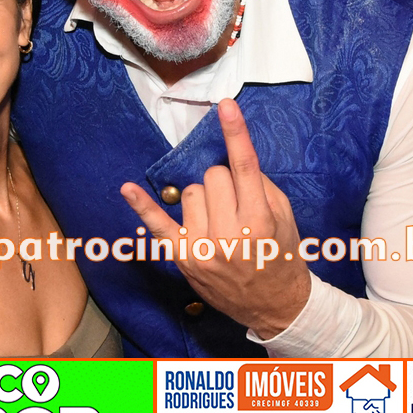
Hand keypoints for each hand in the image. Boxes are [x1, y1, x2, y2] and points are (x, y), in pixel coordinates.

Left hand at [121, 99, 310, 338]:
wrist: (275, 306)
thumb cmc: (281, 256)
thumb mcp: (286, 218)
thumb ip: (261, 186)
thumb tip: (231, 161)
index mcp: (259, 221)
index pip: (245, 167)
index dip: (236, 133)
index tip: (226, 106)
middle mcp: (229, 234)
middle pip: (213, 176)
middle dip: (224, 182)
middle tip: (237, 205)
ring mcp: (202, 248)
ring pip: (190, 192)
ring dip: (203, 199)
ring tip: (220, 222)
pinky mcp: (183, 258)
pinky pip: (158, 226)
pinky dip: (142, 207)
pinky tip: (127, 189)